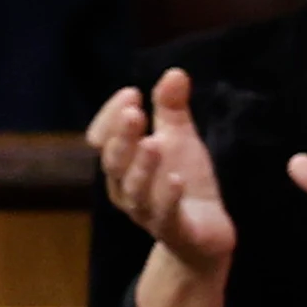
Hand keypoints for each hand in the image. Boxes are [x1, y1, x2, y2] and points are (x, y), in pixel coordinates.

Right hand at [90, 70, 235, 272]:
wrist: (204, 234)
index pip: (102, 139)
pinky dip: (168, 198)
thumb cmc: (184, 183)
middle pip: (114, 163)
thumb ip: (171, 109)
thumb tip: (174, 72)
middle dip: (122, 138)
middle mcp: (126, 190)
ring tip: (153, 144)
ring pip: (136, 191)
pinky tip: (176, 180)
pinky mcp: (174, 231)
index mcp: (122, 165)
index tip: (132, 94)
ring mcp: (147, 213)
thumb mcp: (178, 140)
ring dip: (143, 167)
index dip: (111, 117)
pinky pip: (165, 216)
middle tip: (133, 113)